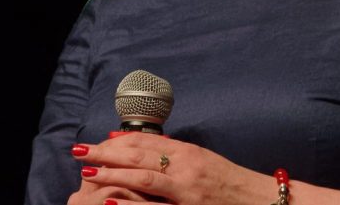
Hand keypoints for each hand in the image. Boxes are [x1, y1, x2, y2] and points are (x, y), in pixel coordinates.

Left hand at [69, 132, 270, 204]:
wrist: (260, 200)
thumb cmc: (228, 183)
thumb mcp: (202, 161)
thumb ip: (173, 154)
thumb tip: (140, 145)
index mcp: (188, 151)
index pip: (146, 142)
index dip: (117, 142)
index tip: (95, 142)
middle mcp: (186, 166)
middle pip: (139, 155)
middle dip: (106, 153)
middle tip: (78, 151)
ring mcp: (187, 189)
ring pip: (144, 177)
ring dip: (113, 173)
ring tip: (87, 171)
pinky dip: (131, 204)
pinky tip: (110, 201)